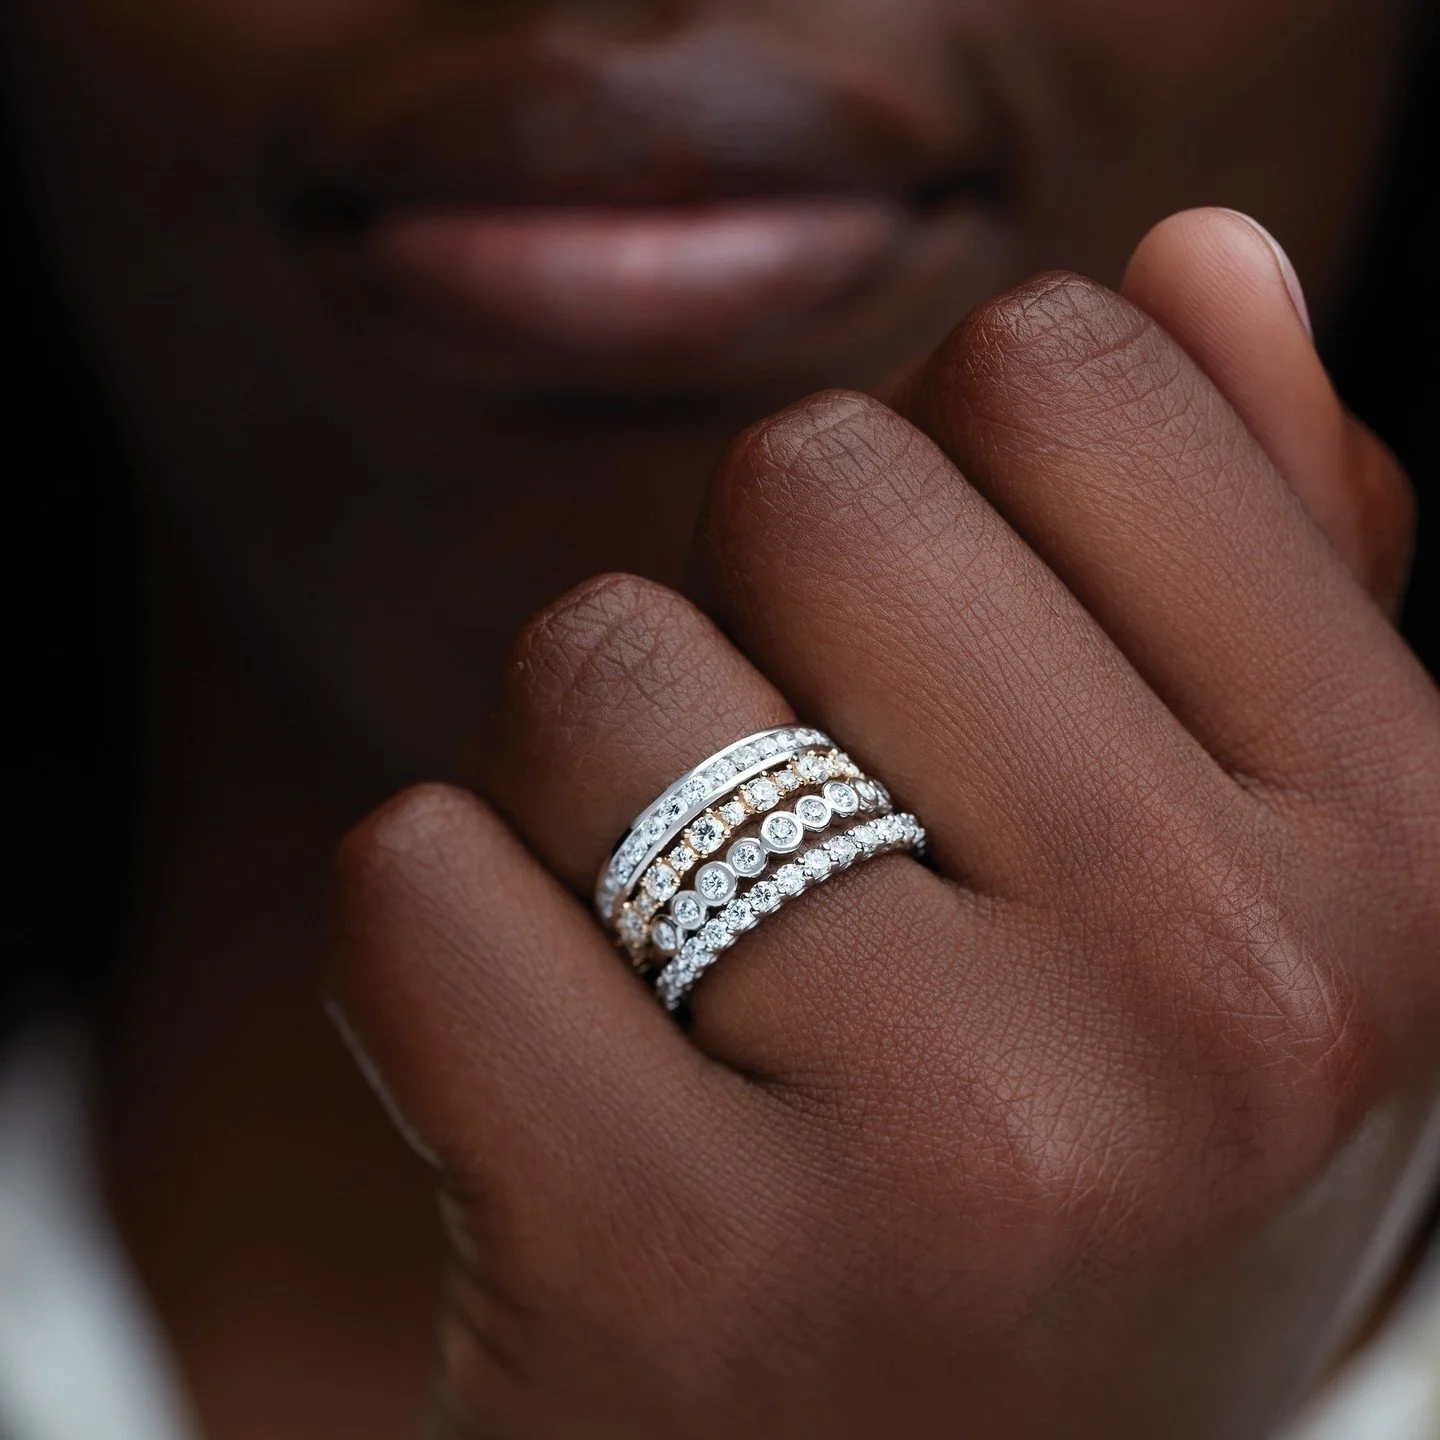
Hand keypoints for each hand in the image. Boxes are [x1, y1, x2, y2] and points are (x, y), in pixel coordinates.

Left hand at [328, 209, 1437, 1438]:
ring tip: (700, 991)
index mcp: (1403, 854)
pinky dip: (440, 947)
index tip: (938, 677)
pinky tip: (557, 1094)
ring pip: (595, 668)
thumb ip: (1256, 553)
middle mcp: (1231, 1000)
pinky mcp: (668, 1278)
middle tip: (809, 855)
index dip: (940, 492)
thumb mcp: (1247, 888)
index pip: (1063, 374)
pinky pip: (417, 879)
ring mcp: (961, 1155)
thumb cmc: (1065, 1181)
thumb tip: (1205, 253)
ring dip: (588, 794)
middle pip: (809, 481)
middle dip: (757, 628)